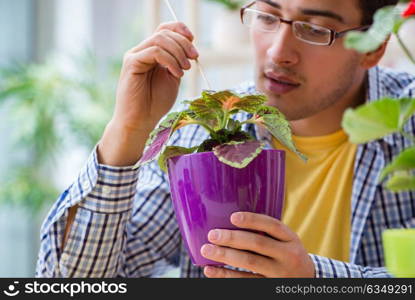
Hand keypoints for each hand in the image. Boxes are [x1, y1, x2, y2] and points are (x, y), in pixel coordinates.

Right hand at [98, 21, 198, 165]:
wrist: (141, 121)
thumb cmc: (155, 103)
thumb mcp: (172, 78)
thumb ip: (178, 61)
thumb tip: (190, 46)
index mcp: (151, 53)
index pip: (164, 30)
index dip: (180, 29)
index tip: (194, 40)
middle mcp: (141, 51)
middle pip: (164, 33)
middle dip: (183, 43)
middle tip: (194, 57)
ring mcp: (134, 56)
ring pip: (160, 40)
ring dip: (178, 52)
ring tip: (185, 69)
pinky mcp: (131, 63)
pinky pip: (154, 52)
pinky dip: (170, 60)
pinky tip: (177, 73)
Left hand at [200, 212, 314, 277]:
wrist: (307, 281)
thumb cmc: (287, 255)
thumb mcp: (287, 242)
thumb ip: (268, 233)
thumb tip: (231, 220)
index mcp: (291, 239)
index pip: (273, 225)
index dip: (252, 220)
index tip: (233, 217)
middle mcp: (288, 255)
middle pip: (258, 243)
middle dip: (232, 238)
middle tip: (212, 234)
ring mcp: (279, 273)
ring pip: (250, 263)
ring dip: (225, 256)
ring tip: (207, 250)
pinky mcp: (269, 287)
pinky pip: (245, 281)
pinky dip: (225, 275)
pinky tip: (211, 270)